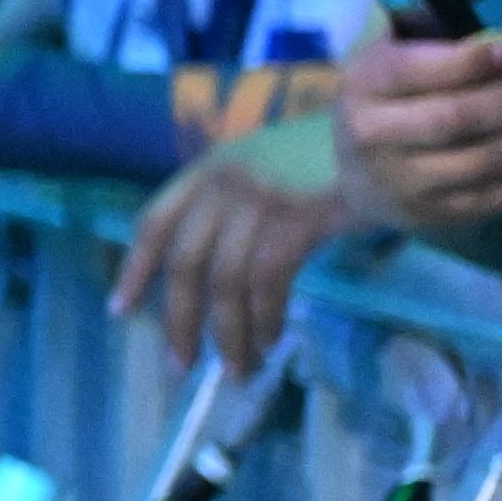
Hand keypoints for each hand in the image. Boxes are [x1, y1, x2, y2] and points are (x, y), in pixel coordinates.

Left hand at [114, 141, 348, 367]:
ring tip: (239, 369)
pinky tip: (271, 339)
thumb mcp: (260, 166)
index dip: (136, 270)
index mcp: (207, 171)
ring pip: (226, 282)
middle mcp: (223, 184)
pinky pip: (267, 281)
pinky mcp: (296, 220)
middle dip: (180, 321)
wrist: (381, 131)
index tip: (120, 311)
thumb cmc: (324, 156)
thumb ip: (230, 205)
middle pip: (186, 264)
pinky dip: (265, 317)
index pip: (154, 223)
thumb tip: (210, 275)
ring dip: (230, 334)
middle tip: (181, 364)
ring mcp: (258, 201)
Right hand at [334, 27, 501, 231]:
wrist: (360, 178)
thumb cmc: (393, 93)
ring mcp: (412, 183)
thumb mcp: (395, 43)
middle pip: (458, 120)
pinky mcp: (447, 215)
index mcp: (366, 84)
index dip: (472, 60)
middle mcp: (378, 137)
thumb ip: (430, 5)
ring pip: (490, 162)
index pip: (415, 73)